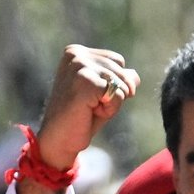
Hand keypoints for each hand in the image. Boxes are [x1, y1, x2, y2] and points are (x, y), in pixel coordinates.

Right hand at [15, 46, 139, 193]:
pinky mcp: (85, 81)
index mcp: (76, 52)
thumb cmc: (79, 118)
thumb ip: (118, 81)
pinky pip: (118, 94)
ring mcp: (79, 66)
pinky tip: (89, 113)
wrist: (58, 141)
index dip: (112, 85)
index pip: (117, 61)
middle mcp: (76, 54)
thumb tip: (135, 76)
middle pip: (121, 69)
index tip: (89, 97)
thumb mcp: (103, 95)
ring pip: (121, 83)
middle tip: (88, 106)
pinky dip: (110, 110)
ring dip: (110, 103)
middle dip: (113, 94)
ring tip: (88, 110)